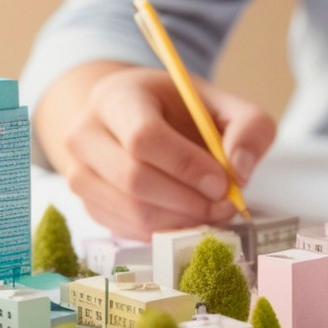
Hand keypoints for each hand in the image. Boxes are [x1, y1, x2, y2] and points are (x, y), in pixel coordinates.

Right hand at [35, 63, 275, 239]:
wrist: (133, 120)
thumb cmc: (178, 111)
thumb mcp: (221, 103)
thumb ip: (248, 127)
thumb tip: (239, 171)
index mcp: (116, 97)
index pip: (143, 137)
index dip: (186, 165)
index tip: (222, 182)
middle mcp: (85, 134)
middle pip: (134, 179)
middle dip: (188, 200)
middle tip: (224, 204)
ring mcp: (79, 173)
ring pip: (131, 211)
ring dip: (181, 220)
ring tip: (212, 211)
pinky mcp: (88, 205)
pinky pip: (129, 229)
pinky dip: (166, 231)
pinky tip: (189, 217)